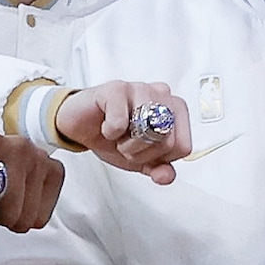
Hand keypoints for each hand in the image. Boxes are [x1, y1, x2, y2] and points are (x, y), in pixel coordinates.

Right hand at [53, 83, 190, 185]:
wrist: (81, 125)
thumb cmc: (114, 135)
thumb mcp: (140, 159)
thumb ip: (159, 169)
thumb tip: (167, 176)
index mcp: (175, 110)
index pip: (183, 147)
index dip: (159, 159)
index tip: (143, 151)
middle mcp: (162, 95)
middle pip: (167, 142)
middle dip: (141, 153)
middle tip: (126, 144)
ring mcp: (141, 88)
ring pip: (147, 131)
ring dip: (126, 144)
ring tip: (117, 134)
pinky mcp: (117, 88)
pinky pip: (120, 123)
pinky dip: (109, 132)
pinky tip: (105, 124)